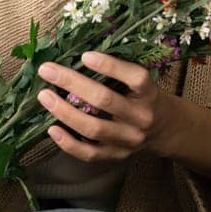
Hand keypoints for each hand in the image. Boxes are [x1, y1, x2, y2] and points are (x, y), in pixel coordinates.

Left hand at [36, 51, 210, 165]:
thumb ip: (119, 73)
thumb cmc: (145, 98)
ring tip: (45, 97)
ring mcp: (129, 140)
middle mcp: (141, 117)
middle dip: (72, 83)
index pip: (134, 77)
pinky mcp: (117, 156)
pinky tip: (52, 129)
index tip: (85, 55)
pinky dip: (68, 143)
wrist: (166, 130)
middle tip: (48, 70)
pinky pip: (90, 153)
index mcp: (150, 94)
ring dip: (64, 112)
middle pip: (105, 100)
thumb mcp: (142, 82)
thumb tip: (76, 57)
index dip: (110, 66)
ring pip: (93, 128)